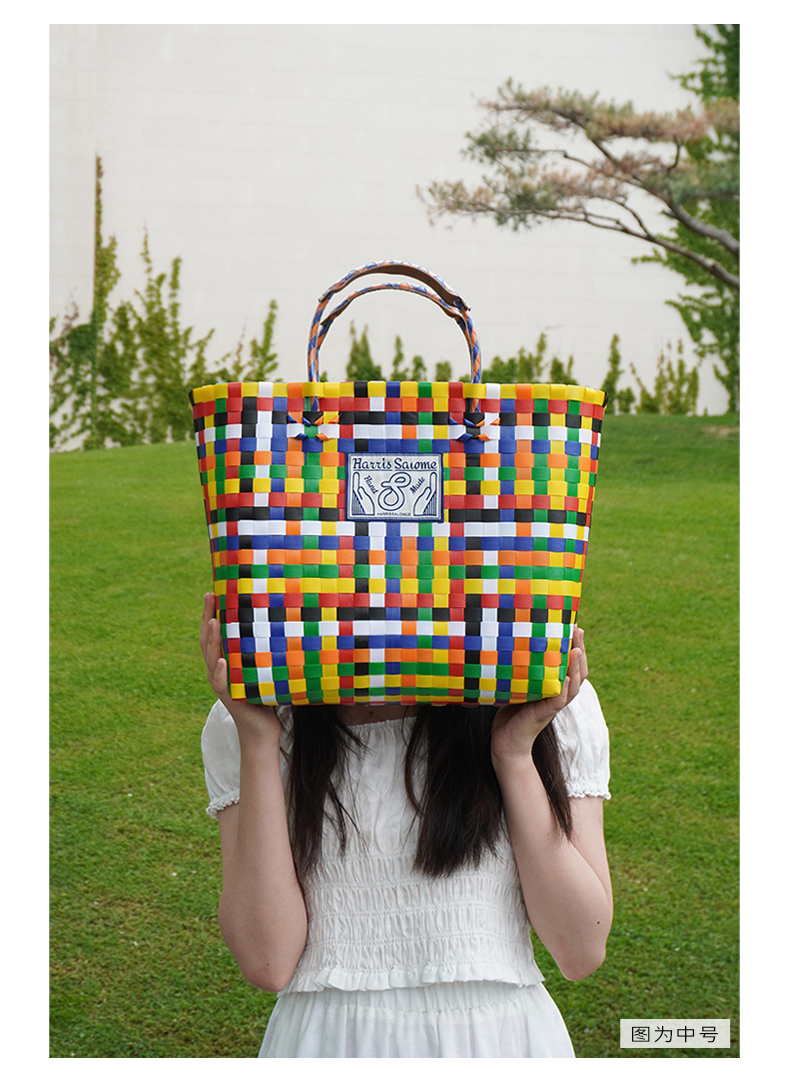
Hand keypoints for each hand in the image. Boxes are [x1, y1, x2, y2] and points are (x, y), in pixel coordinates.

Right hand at [200, 593, 280, 734]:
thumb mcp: (263, 668)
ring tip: (213, 622)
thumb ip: (263, 650)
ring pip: (211, 659)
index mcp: (224, 662)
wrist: (263, 730)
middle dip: (207, 618)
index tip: (212, 592)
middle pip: (207, 641)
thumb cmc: (265, 695)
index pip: (213, 634)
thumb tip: (283, 621)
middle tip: (209, 596)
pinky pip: (221, 683)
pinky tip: (222, 660)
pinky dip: (220, 672)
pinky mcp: (229, 698)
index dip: (210, 614)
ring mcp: (222, 684)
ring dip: (212, 640)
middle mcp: (219, 671)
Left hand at [491, 626, 587, 767]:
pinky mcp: (544, 714)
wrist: (506, 743)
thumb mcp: (518, 685)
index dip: (576, 647)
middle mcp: (559, 695)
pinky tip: (566, 677)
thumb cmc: (511, 712)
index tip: (574, 626)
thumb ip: (523, 669)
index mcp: (555, 687)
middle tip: (578, 630)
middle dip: (580, 650)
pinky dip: (565, 688)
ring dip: (576, 667)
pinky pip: (559, 700)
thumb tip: (513, 641)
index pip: (572, 665)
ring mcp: (553, 705)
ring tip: (577, 649)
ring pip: (573, 685)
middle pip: (579, 672)